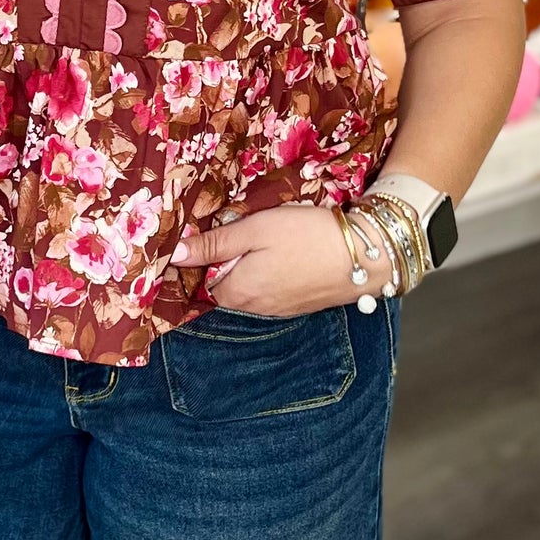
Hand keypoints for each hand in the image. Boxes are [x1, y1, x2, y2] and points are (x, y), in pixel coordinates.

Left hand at [170, 203, 388, 316]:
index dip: (205, 258)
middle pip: (226, 287)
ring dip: (252, 269)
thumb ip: (214, 243)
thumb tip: (172, 254)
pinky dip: (274, 275)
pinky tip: (289, 254)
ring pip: (251, 290)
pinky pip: (274, 292)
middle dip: (228, 264)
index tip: (214, 235)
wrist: (367, 255)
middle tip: (244, 232)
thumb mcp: (255, 230)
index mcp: (238, 291)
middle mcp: (255, 309)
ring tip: (269, 241)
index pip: (202, 282)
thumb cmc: (306, 237)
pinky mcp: (301, 306)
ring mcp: (280, 310)